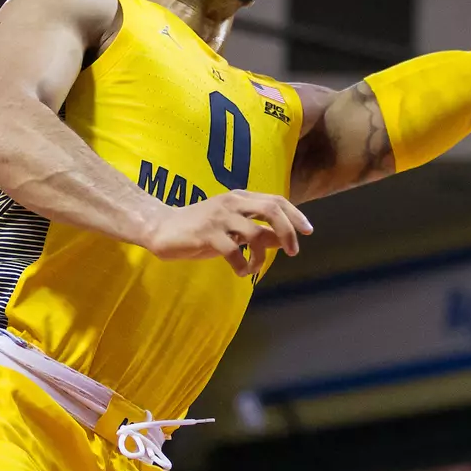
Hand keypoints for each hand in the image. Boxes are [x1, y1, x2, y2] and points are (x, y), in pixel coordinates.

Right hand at [142, 189, 312, 275]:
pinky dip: (244, 266)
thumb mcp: (232, 229)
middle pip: (272, 210)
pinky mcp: (207, 235)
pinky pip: (234, 252)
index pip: (276, 200)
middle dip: (288, 231)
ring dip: (262, 257)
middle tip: (293, 251)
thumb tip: (282, 240)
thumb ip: (256, 231)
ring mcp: (219, 218)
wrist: (162, 228)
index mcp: (240, 198)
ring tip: (255, 268)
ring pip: (255, 234)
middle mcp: (232, 203)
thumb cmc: (199, 228)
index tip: (308, 231)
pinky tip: (241, 272)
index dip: (295, 215)